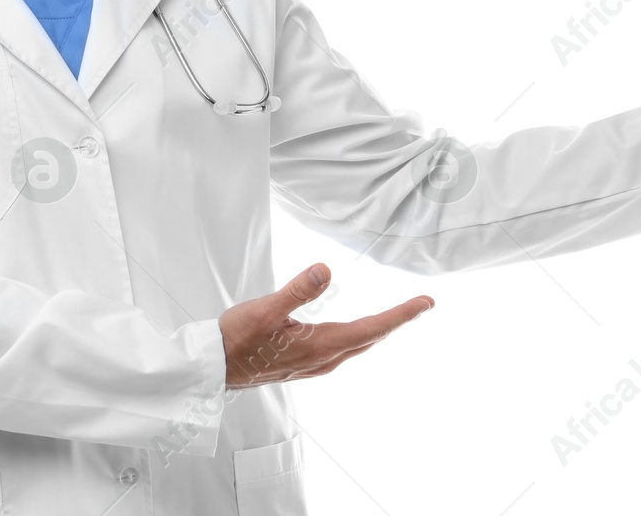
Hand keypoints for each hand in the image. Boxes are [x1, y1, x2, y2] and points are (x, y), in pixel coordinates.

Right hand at [219, 264, 433, 388]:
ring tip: (398, 315)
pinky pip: (343, 349)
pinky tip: (356, 331)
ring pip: (358, 344)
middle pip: (371, 338)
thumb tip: (326, 270)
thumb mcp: (265, 309)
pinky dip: (359, 335)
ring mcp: (315, 364)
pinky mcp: (305, 364)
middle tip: (422, 305)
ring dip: (379, 328)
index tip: (426, 302)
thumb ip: (297, 290)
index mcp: (320, 345)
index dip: (402, 315)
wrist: (214, 368)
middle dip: (397, 320)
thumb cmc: (236, 339)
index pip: (372, 328)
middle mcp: (323, 359)